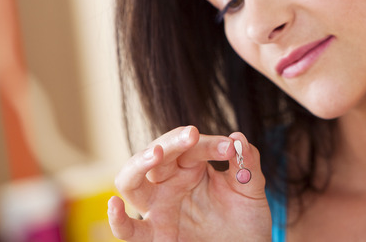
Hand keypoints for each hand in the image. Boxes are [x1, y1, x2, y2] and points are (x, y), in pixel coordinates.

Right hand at [107, 126, 270, 240]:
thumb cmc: (245, 218)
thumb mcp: (251, 189)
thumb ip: (247, 163)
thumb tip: (239, 137)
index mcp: (191, 166)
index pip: (191, 146)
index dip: (209, 143)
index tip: (231, 147)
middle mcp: (169, 183)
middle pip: (158, 154)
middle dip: (172, 141)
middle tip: (191, 134)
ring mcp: (158, 208)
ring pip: (131, 181)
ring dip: (139, 164)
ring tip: (156, 153)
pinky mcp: (155, 236)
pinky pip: (129, 231)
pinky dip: (117, 220)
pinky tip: (115, 205)